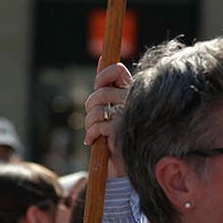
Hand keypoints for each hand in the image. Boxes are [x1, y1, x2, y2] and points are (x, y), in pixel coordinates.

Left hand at [83, 61, 131, 176]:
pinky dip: (91, 134)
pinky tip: (92, 141)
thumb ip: (107, 84)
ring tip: (92, 131)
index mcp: (133, 92)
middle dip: (89, 106)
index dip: (103, 76)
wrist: (126, 164)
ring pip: (97, 108)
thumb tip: (102, 58)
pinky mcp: (122, 131)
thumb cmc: (118, 132)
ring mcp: (129, 116)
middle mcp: (134, 101)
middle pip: (101, 92)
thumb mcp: (112, 106)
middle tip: (92, 118)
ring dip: (89, 122)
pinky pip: (98, 125)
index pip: (118, 70)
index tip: (98, 88)